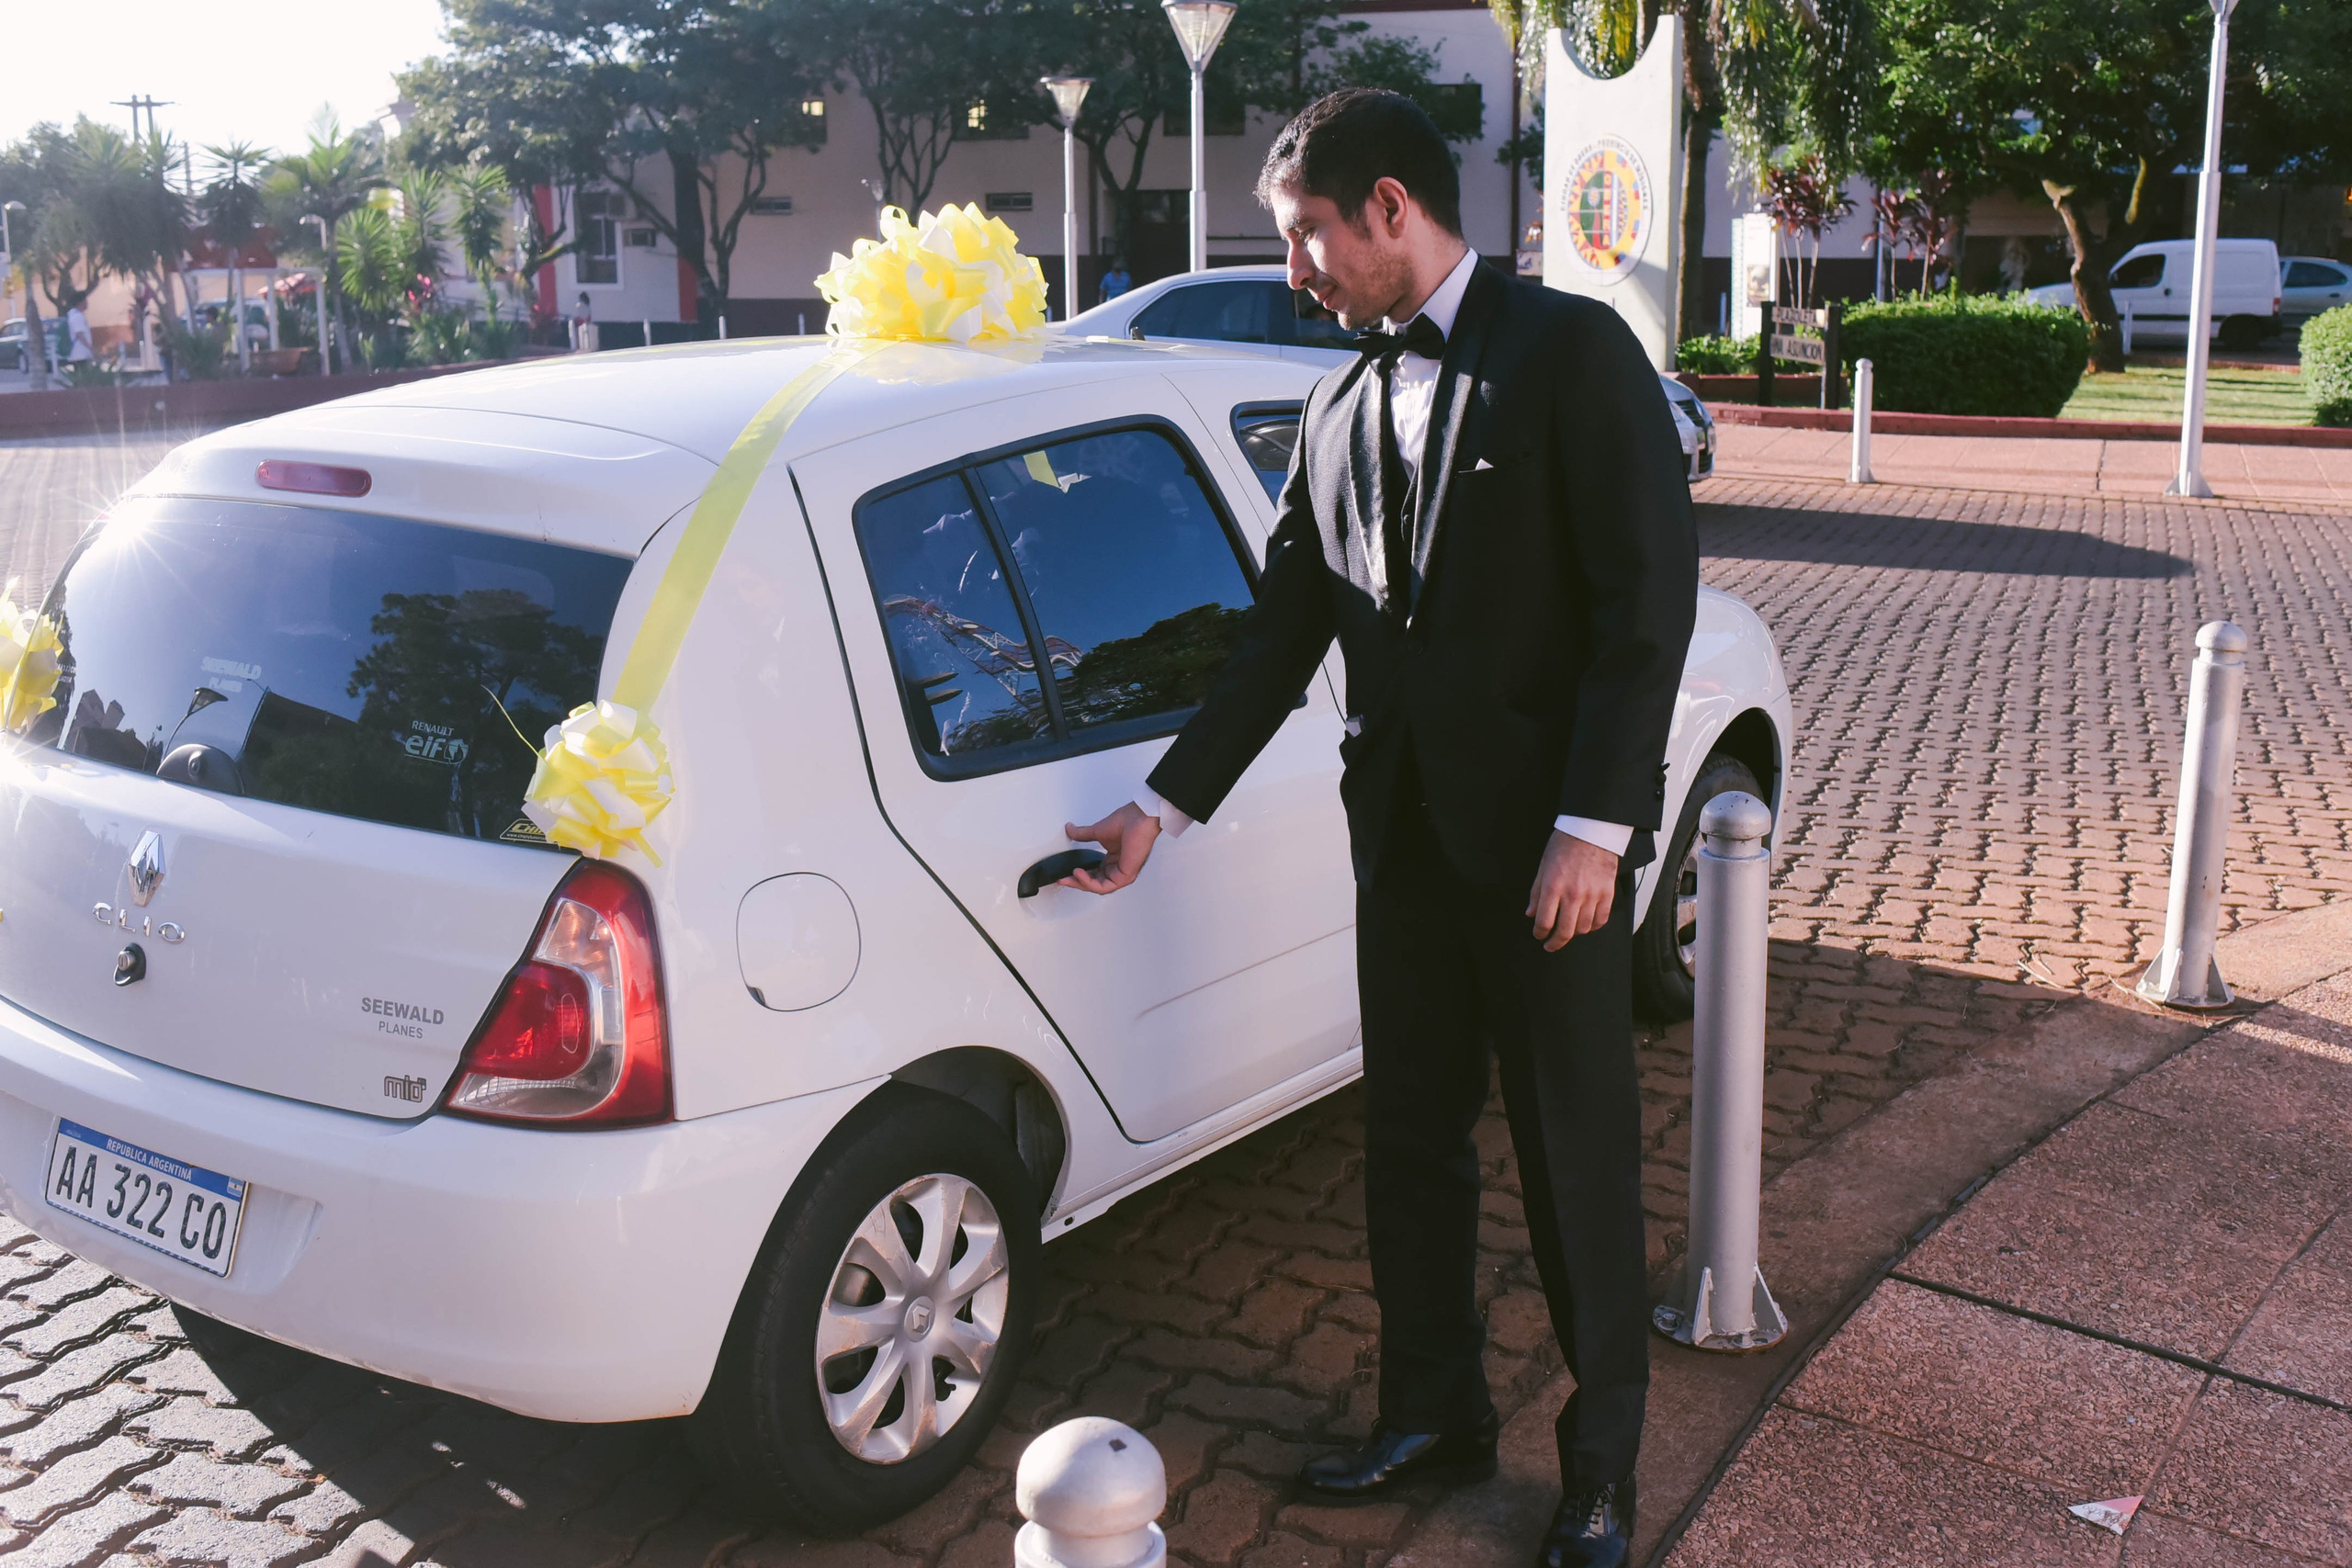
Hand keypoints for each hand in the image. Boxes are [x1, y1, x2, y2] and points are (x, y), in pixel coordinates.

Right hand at [1059, 803, 1162, 893]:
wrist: (1140, 818)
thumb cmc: (1128, 822)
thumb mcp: (1098, 830)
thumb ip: (1082, 834)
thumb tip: (1069, 829)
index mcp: (1113, 859)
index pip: (1094, 874)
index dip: (1078, 875)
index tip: (1065, 874)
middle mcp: (1118, 867)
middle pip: (1095, 883)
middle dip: (1077, 883)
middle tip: (1064, 879)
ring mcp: (1123, 873)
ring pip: (1099, 887)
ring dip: (1082, 883)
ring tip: (1071, 876)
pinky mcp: (1126, 876)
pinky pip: (1105, 886)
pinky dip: (1090, 883)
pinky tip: (1080, 874)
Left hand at [1527, 831, 1616, 951]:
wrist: (1591, 831)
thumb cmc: (1565, 845)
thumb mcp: (1543, 866)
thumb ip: (1536, 893)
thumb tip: (1531, 913)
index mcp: (1553, 887)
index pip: (1544, 922)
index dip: (1539, 933)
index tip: (1539, 935)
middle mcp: (1573, 894)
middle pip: (1564, 931)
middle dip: (1555, 943)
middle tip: (1551, 945)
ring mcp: (1592, 895)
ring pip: (1583, 928)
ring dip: (1574, 933)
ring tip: (1569, 929)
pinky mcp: (1607, 894)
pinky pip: (1601, 920)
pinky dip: (1593, 926)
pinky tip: (1587, 924)